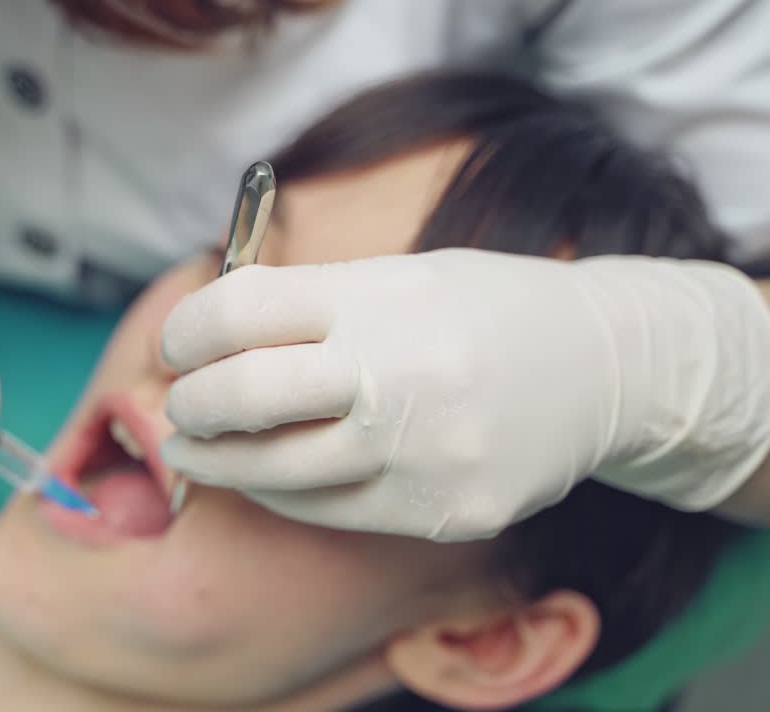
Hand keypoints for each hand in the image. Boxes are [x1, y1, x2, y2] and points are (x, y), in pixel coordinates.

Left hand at [159, 249, 769, 540]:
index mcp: (381, 296)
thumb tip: (206, 339)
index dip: (188, 332)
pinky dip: (281, 495)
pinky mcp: (442, 511)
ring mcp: (422, 450)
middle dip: (191, 406)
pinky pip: (328, 512)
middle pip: (242, 395)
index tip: (179, 348)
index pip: (239, 309)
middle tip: (180, 409)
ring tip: (194, 454)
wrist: (610, 369)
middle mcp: (399, 370)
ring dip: (217, 464)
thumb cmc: (487, 312)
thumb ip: (310, 304)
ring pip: (274, 472)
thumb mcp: (402, 277)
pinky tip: (268, 479)